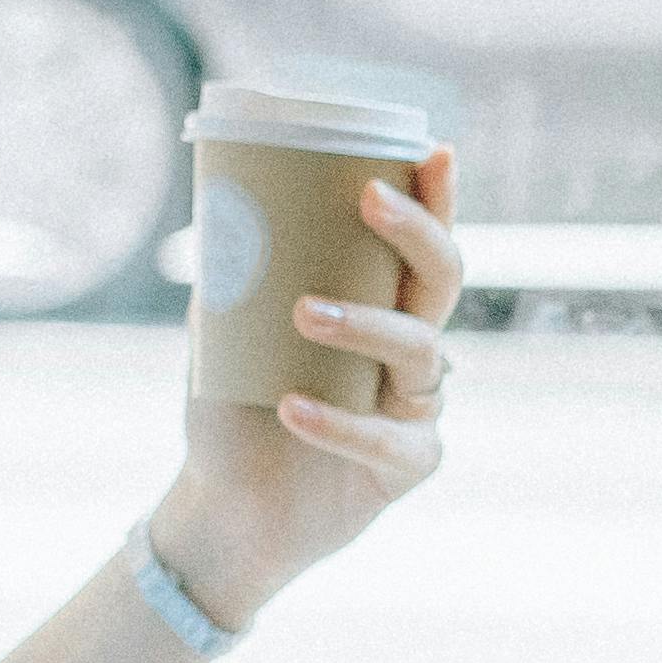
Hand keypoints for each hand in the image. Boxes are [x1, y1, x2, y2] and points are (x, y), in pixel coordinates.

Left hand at [149, 151, 463, 629]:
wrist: (226, 511)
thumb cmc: (232, 414)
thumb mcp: (222, 337)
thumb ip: (231, 279)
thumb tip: (218, 208)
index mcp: (379, 308)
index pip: (420, 244)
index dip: (437, 198)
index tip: (434, 151)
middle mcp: (410, 353)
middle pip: (443, 280)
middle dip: (416, 232)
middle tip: (368, 199)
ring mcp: (416, 409)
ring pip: (421, 352)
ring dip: (367, 323)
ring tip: (304, 313)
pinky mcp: (409, 467)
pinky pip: (389, 438)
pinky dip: (340, 423)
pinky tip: (291, 409)